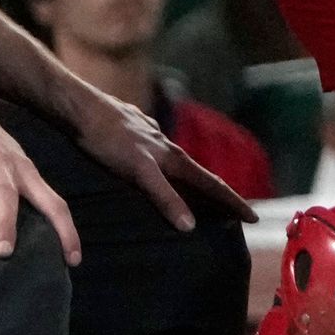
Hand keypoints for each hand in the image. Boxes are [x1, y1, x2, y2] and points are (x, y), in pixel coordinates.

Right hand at [0, 84, 75, 265]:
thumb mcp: (13, 162)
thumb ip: (22, 189)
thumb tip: (33, 231)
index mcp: (25, 171)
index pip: (55, 203)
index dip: (66, 231)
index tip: (74, 260)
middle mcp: (2, 164)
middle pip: (8, 196)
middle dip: (6, 224)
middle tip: (3, 253)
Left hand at [65, 89, 250, 233]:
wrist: (82, 108)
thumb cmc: (108, 141)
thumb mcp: (139, 172)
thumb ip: (164, 196)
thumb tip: (190, 225)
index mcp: (174, 159)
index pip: (212, 184)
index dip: (233, 203)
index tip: (253, 218)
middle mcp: (168, 148)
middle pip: (200, 176)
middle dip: (218, 196)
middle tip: (231, 214)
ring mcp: (152, 139)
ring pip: (178, 165)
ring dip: (191, 182)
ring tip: (195, 196)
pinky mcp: (134, 133)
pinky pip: (157, 155)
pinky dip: (165, 168)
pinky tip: (155, 168)